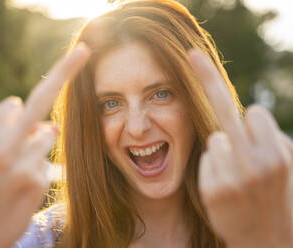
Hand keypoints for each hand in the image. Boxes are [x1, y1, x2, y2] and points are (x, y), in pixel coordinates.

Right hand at [0, 44, 90, 247]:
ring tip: (16, 171)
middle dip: (64, 72)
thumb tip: (43, 120)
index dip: (29, 104)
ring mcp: (20, 162)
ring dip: (39, 145)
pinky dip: (40, 168)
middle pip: (39, 100)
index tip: (65, 67)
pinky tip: (23, 187)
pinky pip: (48, 162)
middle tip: (84, 51)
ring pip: (47, 134)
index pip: (18, 104)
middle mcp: (1, 144)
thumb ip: (4, 130)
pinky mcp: (36, 181)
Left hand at [189, 49, 292, 246]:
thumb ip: (268, 138)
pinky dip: (214, 168)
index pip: (255, 113)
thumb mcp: (284, 166)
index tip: (244, 112)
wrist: (269, 242)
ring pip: (215, 139)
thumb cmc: (276, 197)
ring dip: (223, 150)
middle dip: (208, 78)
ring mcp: (233, 177)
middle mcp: (257, 162)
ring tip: (237, 175)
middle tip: (193, 54)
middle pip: (226, 108)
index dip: (252, 121)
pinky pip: (207, 159)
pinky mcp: (214, 191)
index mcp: (278, 154)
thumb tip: (249, 114)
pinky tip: (226, 188)